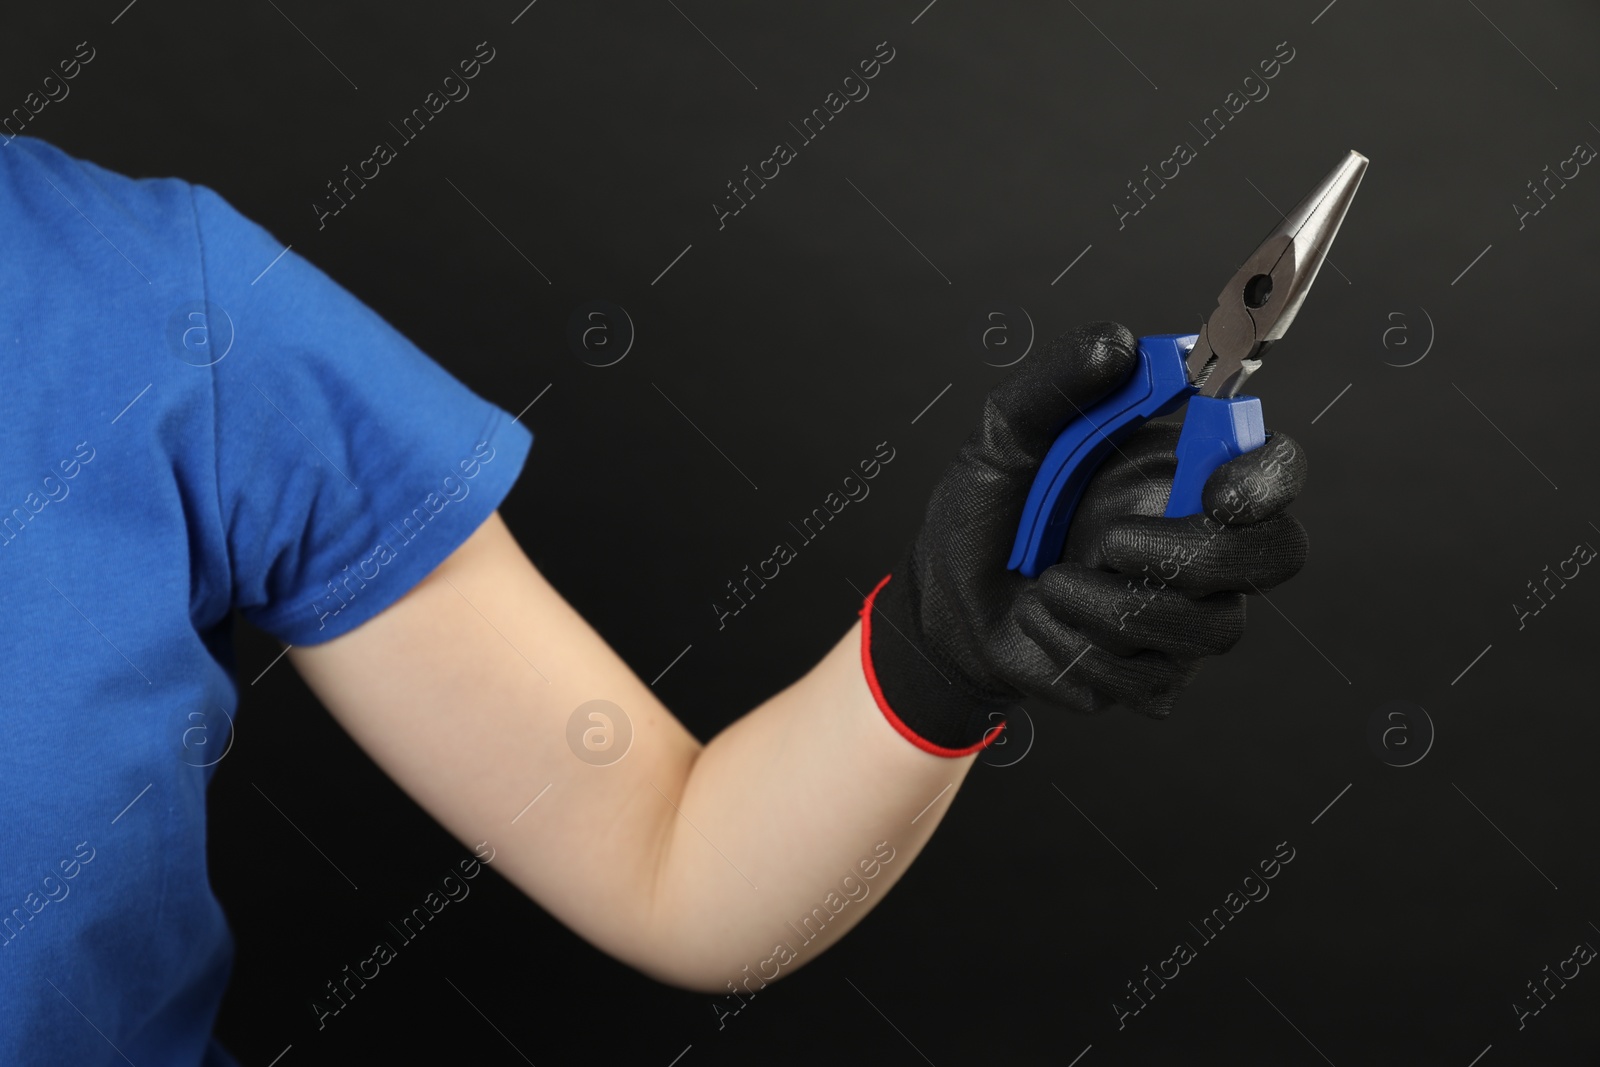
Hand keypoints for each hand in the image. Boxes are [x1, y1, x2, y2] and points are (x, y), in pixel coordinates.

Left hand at [860, 321, 1308, 754]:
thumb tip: (1118, 344)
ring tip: (1048, 581)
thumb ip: (1057, 385)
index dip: (1267, 479)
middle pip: (1274, 553)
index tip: (1217, 489)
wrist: (946, 604)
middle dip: (1198, 555)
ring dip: (1109, 604)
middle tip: (1111, 545)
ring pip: (1209, 625)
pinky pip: (1148, 674)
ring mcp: (1186, 612)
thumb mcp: (1003, 438)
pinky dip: (1079, 645)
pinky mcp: (1154, 673)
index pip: (1273, 467)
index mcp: (1183, 471)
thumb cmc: (987, 514)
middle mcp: (1202, 541)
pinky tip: (1044, 621)